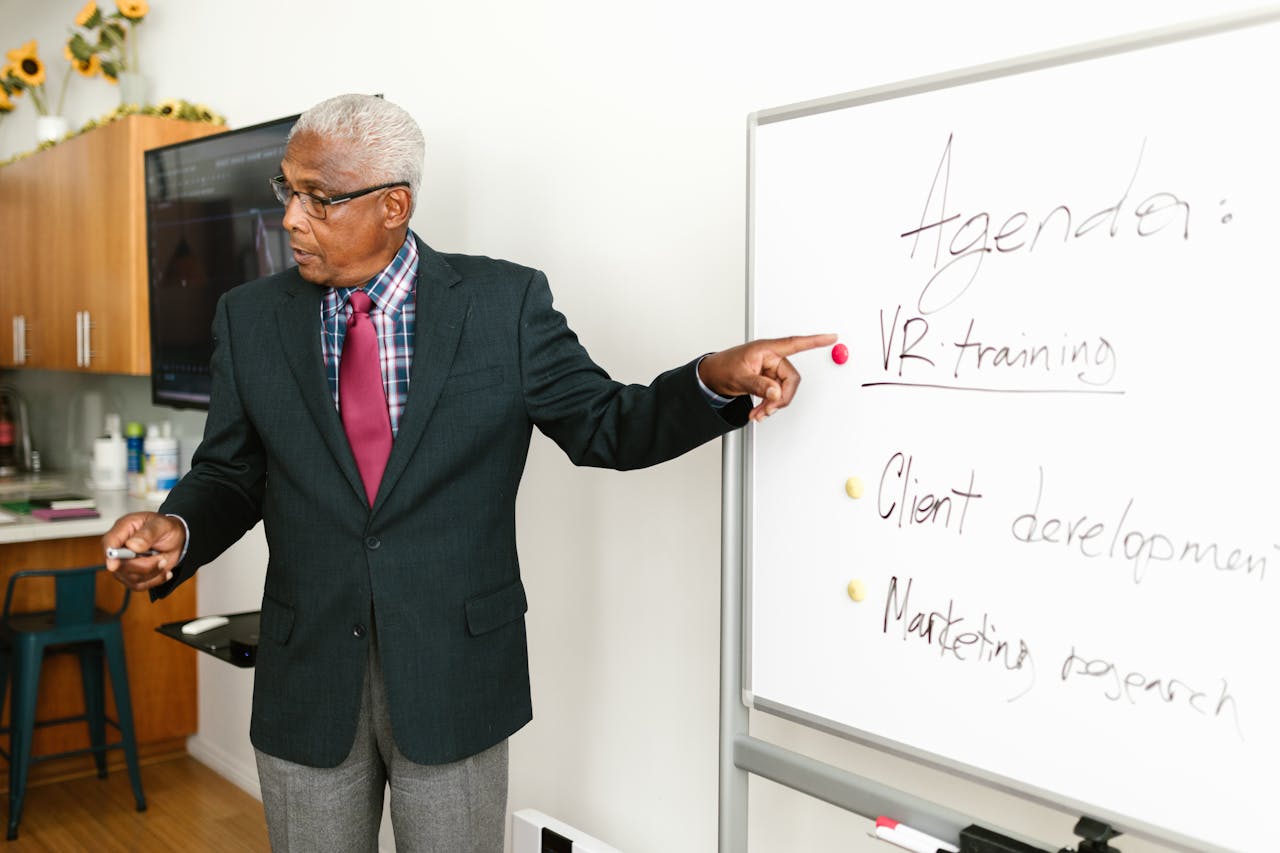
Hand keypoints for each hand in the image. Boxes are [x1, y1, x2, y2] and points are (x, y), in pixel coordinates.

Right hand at [102, 511, 186, 591]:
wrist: (175, 539)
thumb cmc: (165, 528)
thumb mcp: (161, 525)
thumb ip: (147, 534)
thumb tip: (132, 545)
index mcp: (123, 530)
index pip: (109, 542)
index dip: (110, 555)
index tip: (114, 565)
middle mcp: (119, 548)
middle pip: (120, 566)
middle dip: (144, 565)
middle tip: (163, 559)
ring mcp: (124, 564)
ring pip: (131, 578)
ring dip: (153, 572)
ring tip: (164, 561)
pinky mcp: (131, 576)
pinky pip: (139, 585)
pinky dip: (155, 580)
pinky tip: (165, 572)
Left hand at [698, 333, 837, 421]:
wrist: (711, 376)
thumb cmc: (722, 368)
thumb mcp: (739, 377)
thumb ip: (759, 385)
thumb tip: (775, 392)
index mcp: (766, 349)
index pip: (795, 343)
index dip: (815, 341)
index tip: (831, 337)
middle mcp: (771, 358)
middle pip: (791, 379)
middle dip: (781, 398)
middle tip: (767, 409)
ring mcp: (770, 370)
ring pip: (784, 390)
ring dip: (773, 404)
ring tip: (758, 413)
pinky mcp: (768, 380)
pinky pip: (777, 394)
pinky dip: (769, 405)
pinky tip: (759, 411)